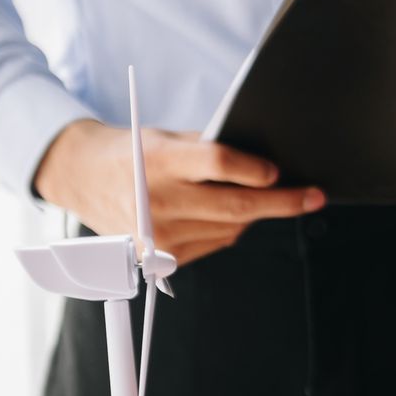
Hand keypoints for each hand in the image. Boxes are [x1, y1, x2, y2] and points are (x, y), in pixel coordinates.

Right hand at [35, 120, 321, 266]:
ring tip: (265, 198)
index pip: (218, 164)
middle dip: (283, 202)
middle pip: (236, 207)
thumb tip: (265, 164)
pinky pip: (215, 243)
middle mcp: (158, 201)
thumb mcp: (167, 137)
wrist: (82, 177)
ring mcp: (160, 236)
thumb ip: (210, 150)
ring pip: (232, 229)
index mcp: (159, 161)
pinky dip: (230, 229)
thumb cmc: (133, 152)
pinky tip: (228, 214)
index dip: (254, 170)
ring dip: (255, 215)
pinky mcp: (161, 258)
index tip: (278, 171)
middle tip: (314, 197)